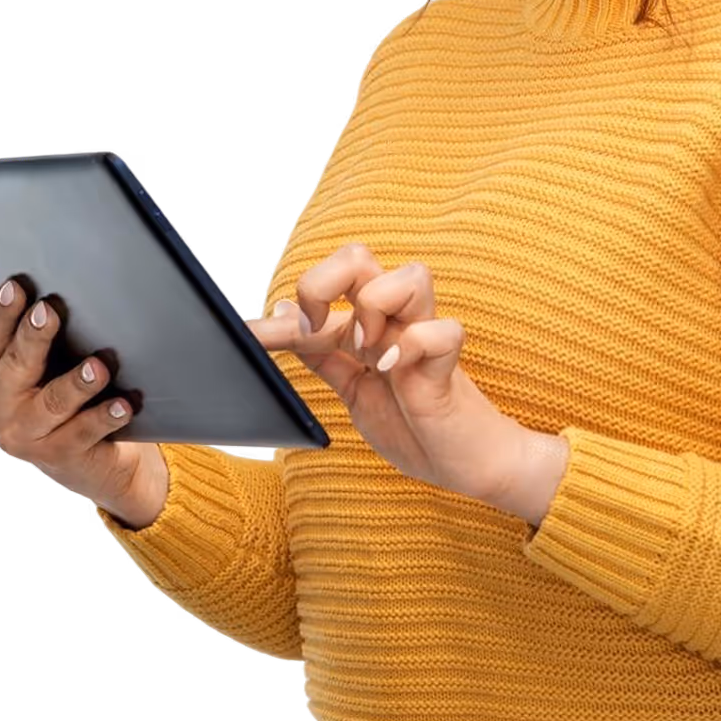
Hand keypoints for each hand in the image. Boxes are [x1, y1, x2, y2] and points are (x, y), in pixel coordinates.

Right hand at [0, 277, 165, 521]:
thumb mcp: (45, 362)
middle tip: (48, 312)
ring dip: (76, 383)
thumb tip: (67, 286)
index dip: (1, 313)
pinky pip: (82, 433)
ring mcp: (23, 436)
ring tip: (99, 366)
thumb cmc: (63, 388)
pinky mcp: (58, 457)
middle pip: (16, 366)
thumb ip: (42, 332)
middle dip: (32, 339)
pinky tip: (123, 405)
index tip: (16, 286)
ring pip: (51, 403)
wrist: (89, 457)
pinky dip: (104, 417)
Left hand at [247, 244, 524, 508]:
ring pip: (411, 275)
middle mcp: (398, 320)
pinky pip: (441, 331)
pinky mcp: (449, 366)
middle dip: (325, 282)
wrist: (467, 463)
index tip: (253, 335)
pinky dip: (412, 347)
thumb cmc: (414, 422)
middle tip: (318, 329)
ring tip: (367, 351)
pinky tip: (393, 372)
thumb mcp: (353, 387)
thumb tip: (280, 312)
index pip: (327, 284)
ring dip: (375, 308)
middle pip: (361, 257)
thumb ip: (322, 352)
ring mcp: (425, 339)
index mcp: (372, 322)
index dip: (287, 306)